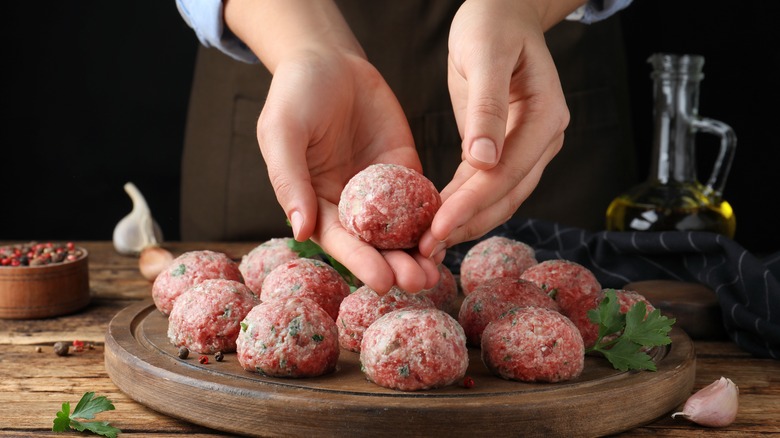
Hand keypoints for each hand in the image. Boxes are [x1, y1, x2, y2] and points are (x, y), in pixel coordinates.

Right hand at [256, 48, 441, 293]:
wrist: (329, 60)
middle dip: (396, 265)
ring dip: (419, 252)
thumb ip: (290, 179)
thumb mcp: (282, 132)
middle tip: (420, 282)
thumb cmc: (295, 95)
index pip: (339, 241)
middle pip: (375, 245)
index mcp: (315, 203)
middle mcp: (348, 205)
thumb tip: (299, 231)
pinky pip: (422, 198)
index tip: (381, 282)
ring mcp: (380, 191)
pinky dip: (436, 218)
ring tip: (437, 270)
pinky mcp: (405, 171)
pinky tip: (451, 232)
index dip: (360, 262)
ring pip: (402, 230)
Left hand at [419, 0, 575, 257]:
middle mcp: (545, 139)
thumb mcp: (484, 54)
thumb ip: (487, 107)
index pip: (507, 173)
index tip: (438, 227)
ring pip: (501, 198)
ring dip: (466, 223)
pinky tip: (438, 219)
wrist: (504, 12)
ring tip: (427, 245)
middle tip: (426, 250)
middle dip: (467, 224)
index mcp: (546, 117)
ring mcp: (531, 147)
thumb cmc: (491, 24)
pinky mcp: (510, 149)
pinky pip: (489, 186)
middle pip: (508, 194)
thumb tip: (483, 161)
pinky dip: (465, 205)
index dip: (472, 204)